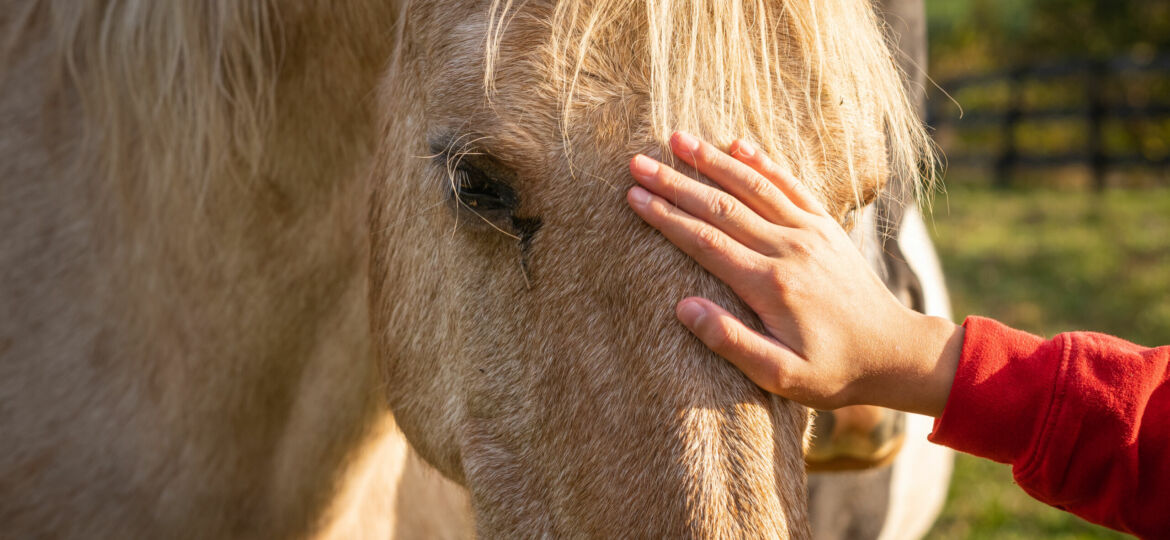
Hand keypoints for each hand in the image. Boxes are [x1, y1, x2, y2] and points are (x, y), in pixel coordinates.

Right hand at [626, 132, 962, 416]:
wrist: (894, 353)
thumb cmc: (834, 371)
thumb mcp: (781, 376)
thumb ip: (730, 343)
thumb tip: (683, 307)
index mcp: (770, 285)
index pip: (706, 242)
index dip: (666, 217)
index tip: (634, 197)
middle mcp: (788, 249)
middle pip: (721, 207)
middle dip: (675, 182)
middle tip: (638, 162)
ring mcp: (810, 232)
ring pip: (753, 186)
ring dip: (712, 160)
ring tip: (676, 139)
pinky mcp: (826, 226)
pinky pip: (789, 185)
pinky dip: (762, 162)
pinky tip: (738, 143)